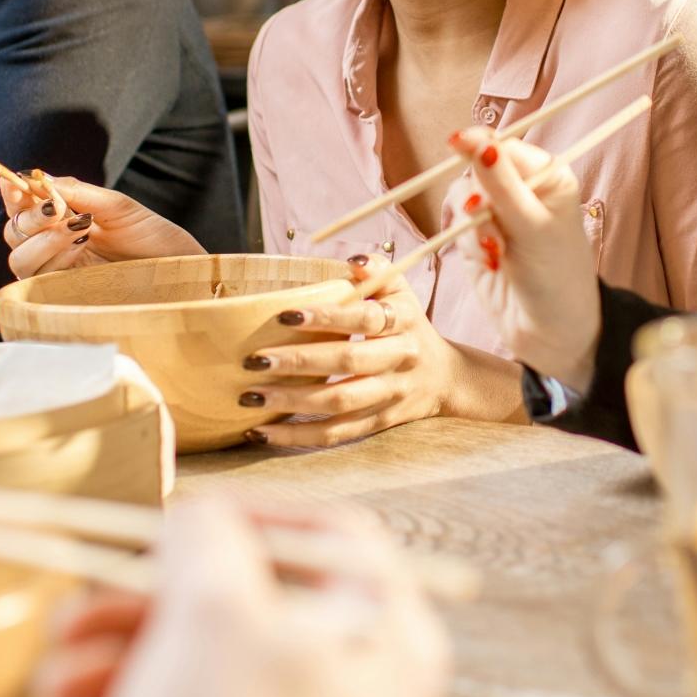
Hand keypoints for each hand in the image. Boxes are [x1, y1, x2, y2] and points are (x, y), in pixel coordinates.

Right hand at [0, 173, 202, 279]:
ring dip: (43, 240)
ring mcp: (59, 274)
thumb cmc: (151, 237)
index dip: (12, 195)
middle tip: (56, 210)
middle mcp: (54, 248)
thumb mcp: (116, 207)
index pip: (22, 208)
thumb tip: (39, 177)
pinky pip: (40, 283)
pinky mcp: (67, 297)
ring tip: (79, 230)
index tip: (14, 183)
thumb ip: (77, 193)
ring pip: (20, 260)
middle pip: (13, 235)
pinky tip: (80, 249)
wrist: (180, 269)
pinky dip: (55, 261)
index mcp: (62, 221)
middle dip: (28, 218)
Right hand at [48, 499, 448, 696]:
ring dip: (130, 662)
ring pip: (222, 677)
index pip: (336, 538)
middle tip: (84, 604)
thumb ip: (209, 536)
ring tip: (59, 680)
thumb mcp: (208, 610)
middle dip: (155, 604)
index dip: (247, 513)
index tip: (175, 518)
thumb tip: (202, 519)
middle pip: (262, 611)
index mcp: (396, 646)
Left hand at [240, 265, 524, 445]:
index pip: (365, 318)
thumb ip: (378, 272)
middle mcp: (399, 360)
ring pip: (339, 404)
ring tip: (250, 397)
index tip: (285, 316)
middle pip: (348, 362)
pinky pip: (336, 435)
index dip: (327, 317)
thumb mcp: (402, 293)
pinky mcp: (377, 424)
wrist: (446, 378)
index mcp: (403, 322)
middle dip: (299, 362)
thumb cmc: (409, 326)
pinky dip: (298, 437)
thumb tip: (352, 260)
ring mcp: (389, 396)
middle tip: (255, 360)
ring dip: (292, 402)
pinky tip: (262, 432)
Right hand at [444, 128, 600, 390]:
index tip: (457, 143)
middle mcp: (520, 190)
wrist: (551, 335)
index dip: (479, 146)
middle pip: (475, 170)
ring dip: (474, 226)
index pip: (503, 146)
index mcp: (546, 176)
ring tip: (496, 252)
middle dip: (479, 199)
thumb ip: (500, 183)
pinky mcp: (475, 241)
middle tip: (493, 226)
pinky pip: (456, 228)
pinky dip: (469, 245)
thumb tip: (474, 139)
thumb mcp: (533, 225)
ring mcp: (496, 216)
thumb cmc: (558, 277)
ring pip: (461, 200)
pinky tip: (491, 264)